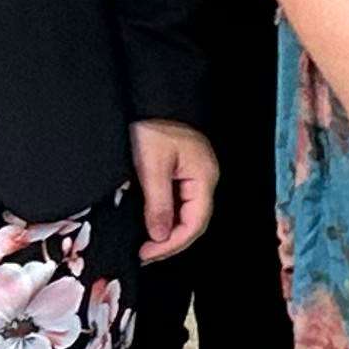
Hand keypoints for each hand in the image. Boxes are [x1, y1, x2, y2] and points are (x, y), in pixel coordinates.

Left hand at [131, 122, 217, 264]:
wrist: (150, 95)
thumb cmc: (152, 125)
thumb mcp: (151, 166)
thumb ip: (158, 203)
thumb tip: (160, 236)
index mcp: (204, 176)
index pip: (195, 223)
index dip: (172, 244)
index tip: (146, 253)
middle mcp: (204, 177)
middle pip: (193, 220)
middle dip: (169, 241)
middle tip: (143, 253)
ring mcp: (194, 173)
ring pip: (185, 212)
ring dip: (166, 230)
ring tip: (144, 242)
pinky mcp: (182, 169)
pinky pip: (177, 200)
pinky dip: (164, 215)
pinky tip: (148, 222)